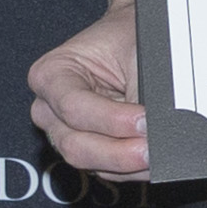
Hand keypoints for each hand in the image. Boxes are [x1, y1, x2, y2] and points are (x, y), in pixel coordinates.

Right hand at [30, 0, 152, 179]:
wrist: (133, 37)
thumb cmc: (128, 38)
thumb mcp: (135, 55)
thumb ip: (140, 92)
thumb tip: (156, 127)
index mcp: (51, 75)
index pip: (75, 109)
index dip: (112, 120)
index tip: (144, 121)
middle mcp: (50, 109)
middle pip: (76, 145)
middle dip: (117, 152)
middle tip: (151, 149)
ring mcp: (66, 134)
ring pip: (90, 164)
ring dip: (126, 165)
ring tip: (156, 157)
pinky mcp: (89, 150)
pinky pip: (106, 170)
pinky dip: (131, 170)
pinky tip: (152, 163)